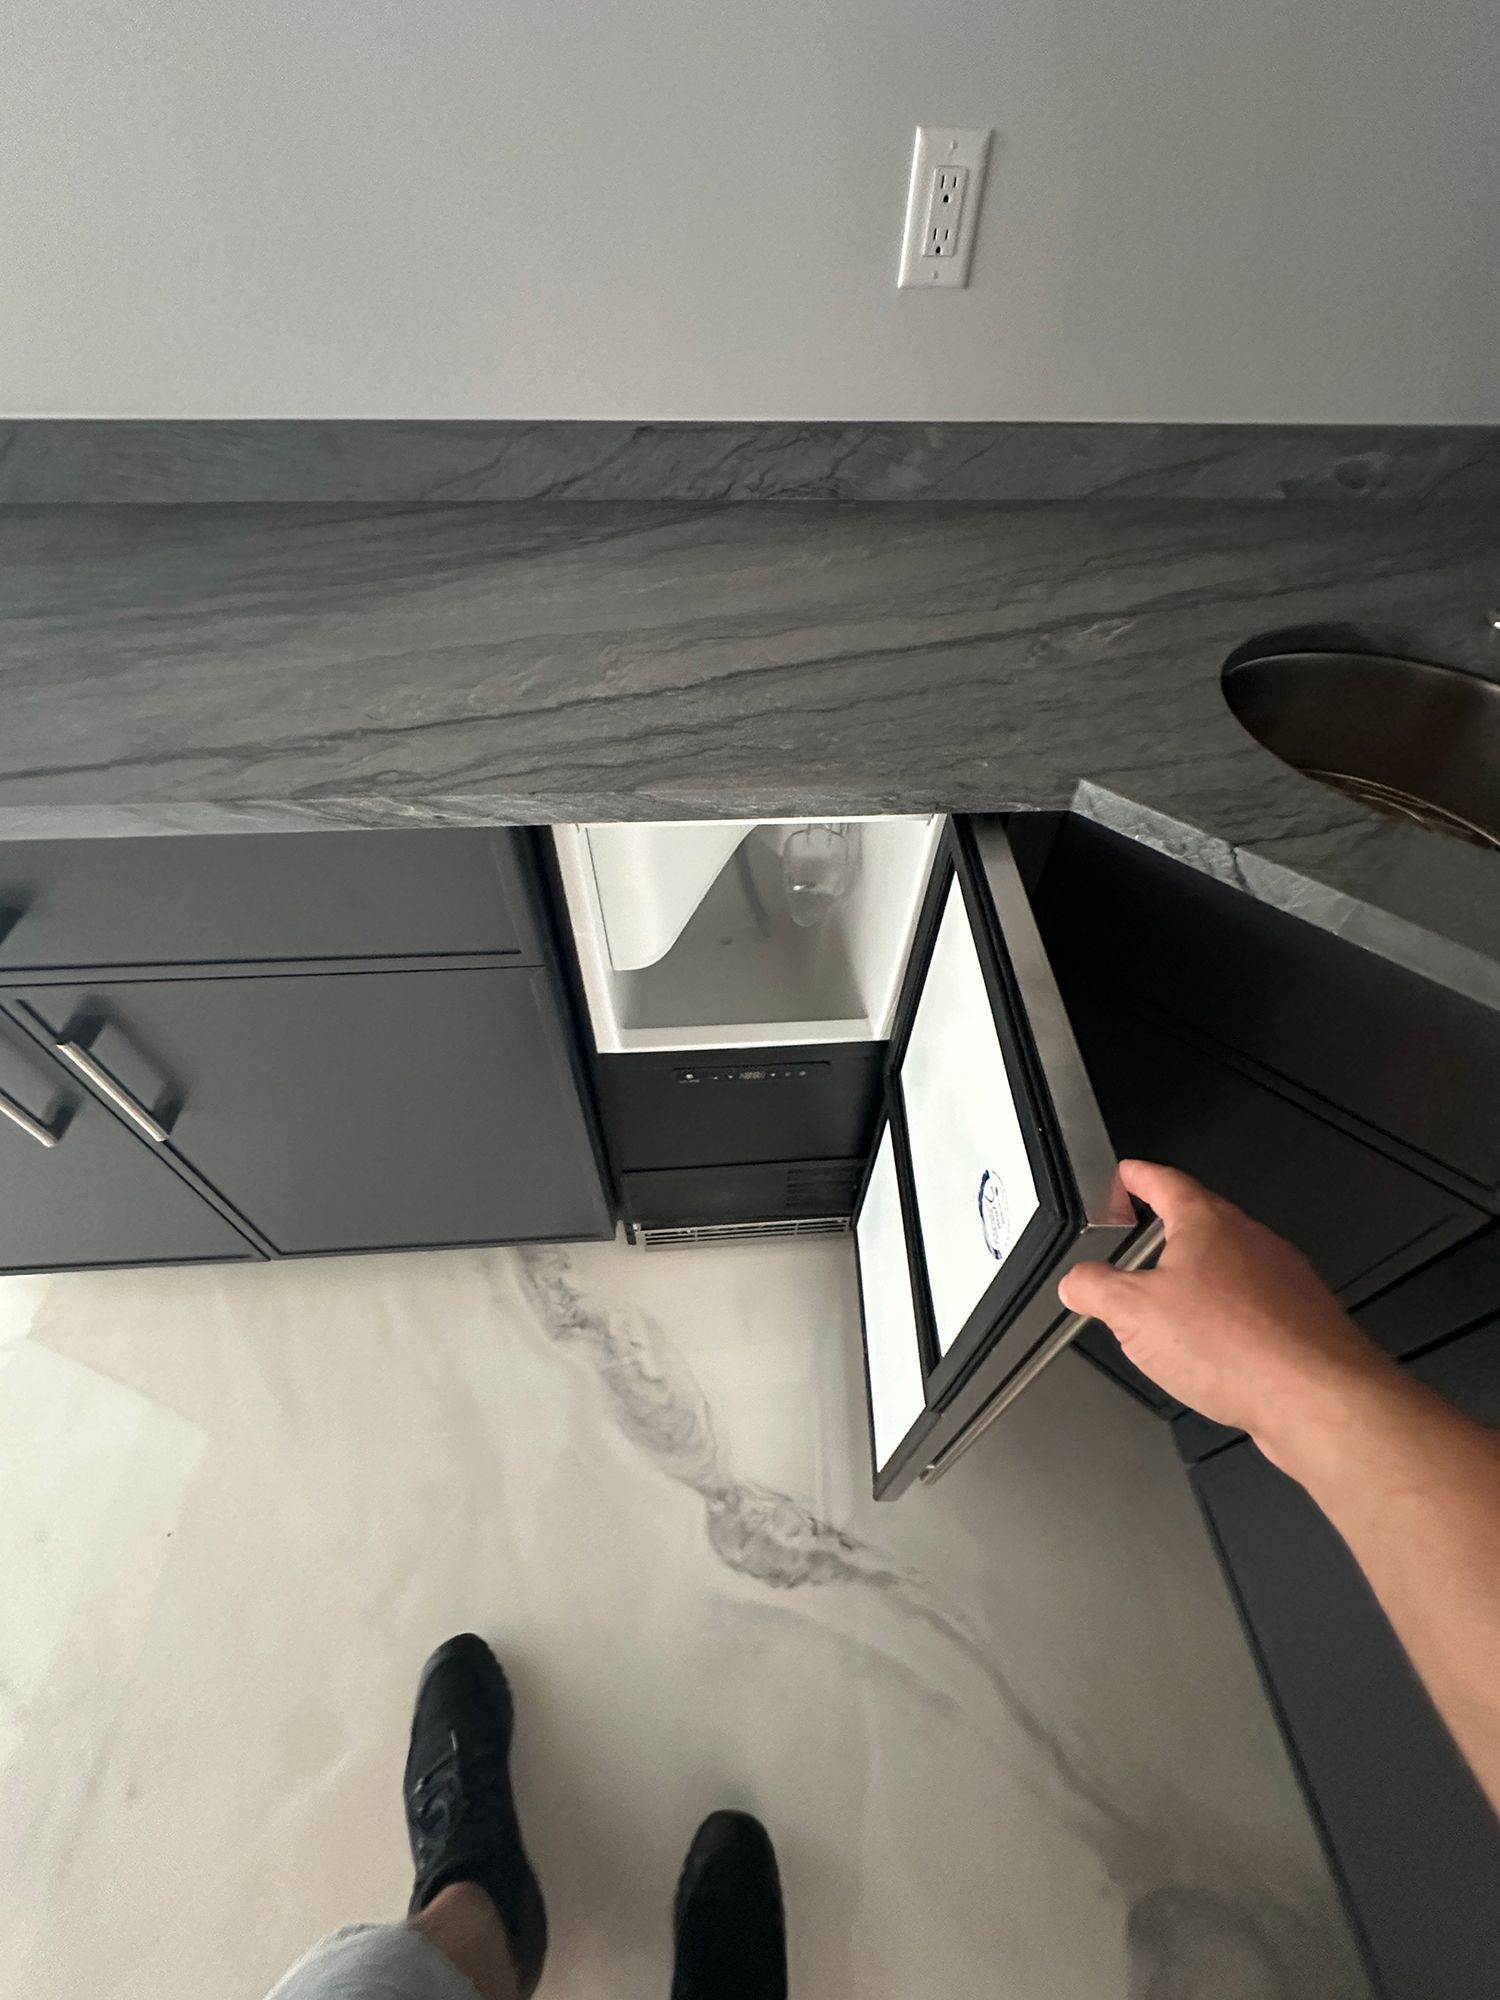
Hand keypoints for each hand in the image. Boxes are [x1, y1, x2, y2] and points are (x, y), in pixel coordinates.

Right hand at [1057, 1160, 1395, 1467]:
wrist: (1316, 1396)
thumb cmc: (1240, 1346)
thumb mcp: (1135, 1314)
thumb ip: (1095, 1289)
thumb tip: (1077, 1281)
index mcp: (1207, 1222)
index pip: (1166, 1181)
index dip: (1138, 1176)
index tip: (1127, 1174)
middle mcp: (1251, 1241)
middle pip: (1202, 1221)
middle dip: (1166, 1233)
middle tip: (1138, 1241)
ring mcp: (1281, 1279)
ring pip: (1229, 1267)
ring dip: (1197, 1282)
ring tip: (1169, 1310)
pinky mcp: (1299, 1319)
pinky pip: (1252, 1307)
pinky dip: (1226, 1319)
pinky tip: (1211, 1352)